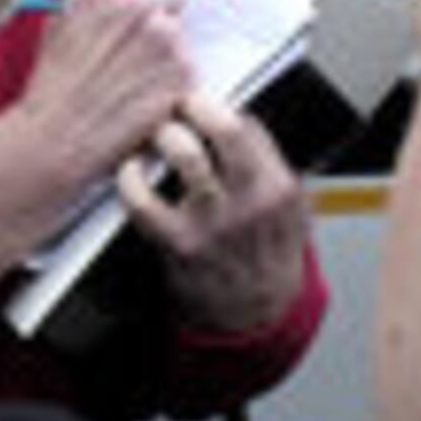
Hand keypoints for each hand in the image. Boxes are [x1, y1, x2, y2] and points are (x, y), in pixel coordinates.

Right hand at [28, 0, 197, 173]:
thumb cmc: (56, 79)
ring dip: (166, 38)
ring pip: (181, 22)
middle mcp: (141, 5)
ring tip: (134, 66)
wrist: (61, 134)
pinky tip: (143, 86)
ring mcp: (167, 38)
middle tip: (140, 29)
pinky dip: (172, 71)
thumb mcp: (63, 14)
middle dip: (162, 0)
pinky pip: (188, 58)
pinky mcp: (182, 71)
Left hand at [122, 93, 307, 334]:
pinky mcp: (180, 243)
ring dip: (165, 135)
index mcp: (279, 187)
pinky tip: (130, 171)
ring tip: (157, 135)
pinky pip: (143, 200)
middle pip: (225, 128)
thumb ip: (270, 166)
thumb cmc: (266, 255)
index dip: (217, 109)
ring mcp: (215, 222)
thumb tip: (235, 118)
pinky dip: (130, 178)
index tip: (199, 107)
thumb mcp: (291, 209)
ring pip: (186, 155)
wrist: (254, 314)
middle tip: (177, 106)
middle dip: (194, 105)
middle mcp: (251, 200)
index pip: (247, 124)